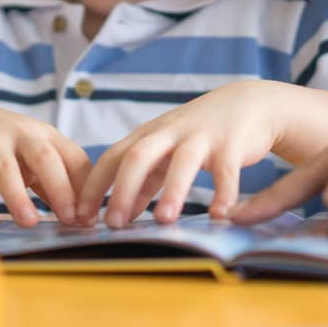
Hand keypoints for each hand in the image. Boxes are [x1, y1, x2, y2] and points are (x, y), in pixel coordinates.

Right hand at [0, 94, 90, 229]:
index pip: (74, 158)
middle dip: (60, 189)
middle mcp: (21, 132)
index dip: (85, 188)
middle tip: (69, 220)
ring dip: (19, 198)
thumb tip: (76, 217)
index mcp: (44, 135)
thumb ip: (49, 181)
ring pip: (7, 169)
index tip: (90, 218)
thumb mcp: (27, 155)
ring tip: (29, 223)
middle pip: (46, 158)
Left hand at [77, 82, 284, 226]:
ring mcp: (202, 137)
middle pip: (138, 156)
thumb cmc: (199, 133)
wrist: (249, 102)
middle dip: (122, 189)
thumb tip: (122, 214)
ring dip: (172, 191)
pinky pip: (227, 170)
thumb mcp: (167, 150)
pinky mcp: (232, 144)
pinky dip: (223, 192)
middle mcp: (171, 133)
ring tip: (165, 220)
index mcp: (149, 136)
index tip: (78, 217)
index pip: (112, 158)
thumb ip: (145, 179)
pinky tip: (219, 215)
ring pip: (182, 162)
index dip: (93, 187)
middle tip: (111, 224)